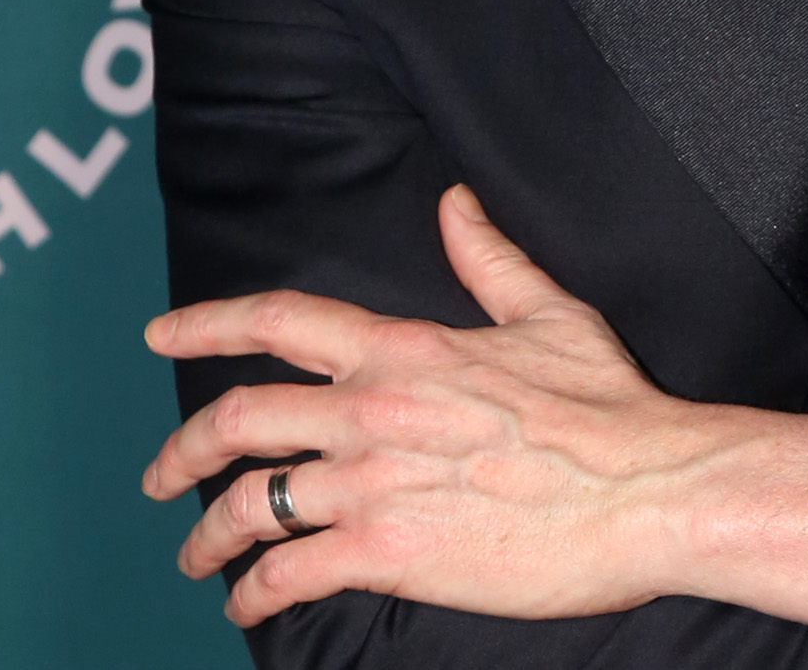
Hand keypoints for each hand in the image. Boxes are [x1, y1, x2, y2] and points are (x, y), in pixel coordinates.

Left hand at [140, 187, 807, 633]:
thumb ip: (489, 259)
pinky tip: (252, 605)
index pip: (280, 321)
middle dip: (181, 447)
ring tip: (198, 556)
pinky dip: (255, 593)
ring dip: (208, 533)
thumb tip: (456, 202)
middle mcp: (371, 411)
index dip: (207, 322)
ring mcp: (373, 484)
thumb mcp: (550, 314)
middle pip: (237, 417)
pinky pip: (289, 573)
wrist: (647, 489)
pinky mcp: (388, 552)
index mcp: (404, 350)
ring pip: (250, 504)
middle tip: (160, 472)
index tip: (160, 333)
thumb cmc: (610, 406)